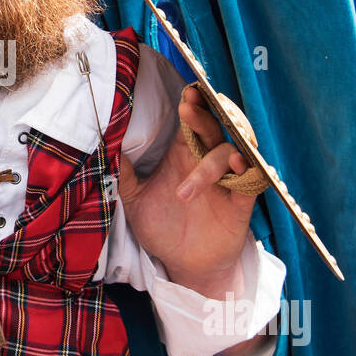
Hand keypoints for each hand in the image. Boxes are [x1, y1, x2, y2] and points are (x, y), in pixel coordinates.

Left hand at [118, 85, 256, 294]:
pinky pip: (252, 180)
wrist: (185, 266)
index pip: (189, 123)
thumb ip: (123, 174)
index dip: (191, 104)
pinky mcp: (240, 203)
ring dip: (211, 163)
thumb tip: (102, 144)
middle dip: (204, 115)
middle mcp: (205, 163)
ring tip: (186, 191)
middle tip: (189, 104)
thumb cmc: (163, 228)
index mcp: (183, 157)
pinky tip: (237, 167)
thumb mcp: (135, 201)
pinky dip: (248, 170)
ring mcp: (226, 182)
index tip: (185, 90)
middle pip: (213, 128)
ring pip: (230, 153)